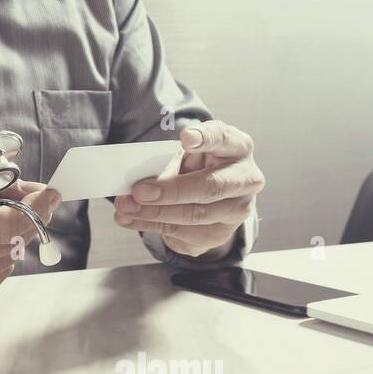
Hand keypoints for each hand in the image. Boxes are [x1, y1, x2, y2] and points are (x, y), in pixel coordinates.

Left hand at [112, 120, 262, 258]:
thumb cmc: (200, 167)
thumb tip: (141, 182)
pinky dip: (151, 225)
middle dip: (172, 190)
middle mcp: (246, 179)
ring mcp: (238, 210)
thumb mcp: (188, 155)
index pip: (225, 139)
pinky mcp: (220, 234)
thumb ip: (171, 161)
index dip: (206, 139)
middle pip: (211, 187)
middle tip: (140, 191)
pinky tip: (131, 219)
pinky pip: (183, 232)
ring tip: (126, 206)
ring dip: (154, 212)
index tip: (185, 139)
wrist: (216, 199)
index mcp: (238, 147)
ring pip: (195, 215)